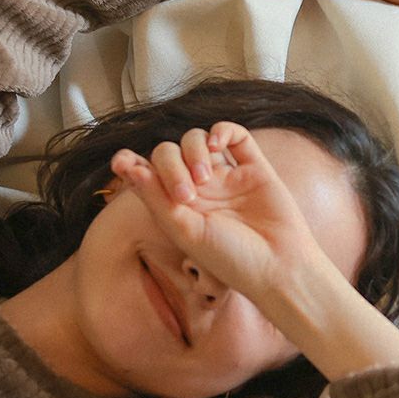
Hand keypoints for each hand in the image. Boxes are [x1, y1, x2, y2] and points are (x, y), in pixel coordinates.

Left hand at [110, 123, 323, 310]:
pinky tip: (216, 145)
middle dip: (170, 166)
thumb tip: (128, 166)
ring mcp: (226, 177)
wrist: (277, 267)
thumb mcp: (185, 232)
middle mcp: (198, 191)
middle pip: (169, 154)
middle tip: (187, 195)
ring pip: (197, 140)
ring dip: (193, 151)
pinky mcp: (254, 167)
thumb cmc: (230, 259)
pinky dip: (221, 130)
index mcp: (176, 209)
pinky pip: (234, 135)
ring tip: (205, 180)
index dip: (132, 164)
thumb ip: (156, 199)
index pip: (147, 176)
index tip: (121, 162)